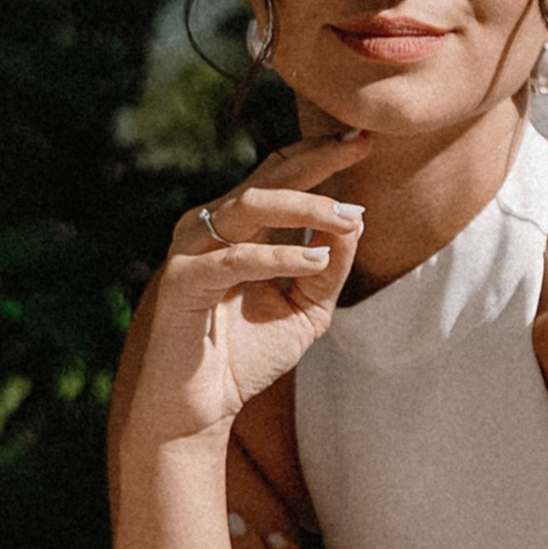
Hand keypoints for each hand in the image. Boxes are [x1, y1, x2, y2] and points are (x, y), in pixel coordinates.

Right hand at [123, 138, 369, 450]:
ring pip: (249, 206)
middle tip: (361, 147)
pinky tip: (315, 257)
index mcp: (238, 228)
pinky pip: (234, 259)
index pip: (279, 174)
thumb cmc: (245, 357)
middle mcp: (211, 228)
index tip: (366, 139)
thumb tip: (357, 220)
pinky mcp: (181, 281)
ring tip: (349, 217)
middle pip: (267, 177)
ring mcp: (191, 250)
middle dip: (317, 160)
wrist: (198, 409)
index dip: (320, 153)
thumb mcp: (305, 310)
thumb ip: (329, 268)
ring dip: (303, 206)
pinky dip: (277, 256)